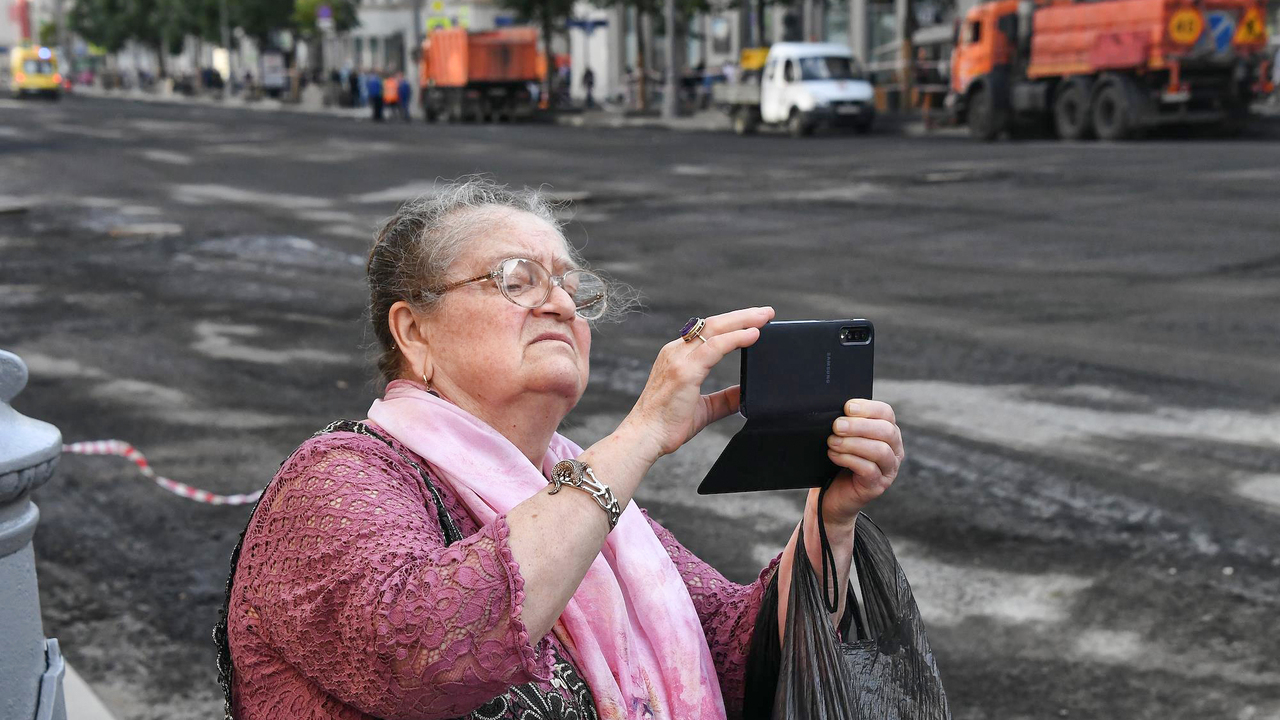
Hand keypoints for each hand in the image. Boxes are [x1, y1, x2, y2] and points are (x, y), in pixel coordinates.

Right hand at [622, 306, 774, 460]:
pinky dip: (735, 339)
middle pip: (713, 324)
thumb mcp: (704, 407)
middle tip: (767, 312)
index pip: (707, 332)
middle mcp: (676, 352)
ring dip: (743, 321)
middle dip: (742, 316)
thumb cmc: (667, 424)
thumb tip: (744, 393)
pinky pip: (715, 347)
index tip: (754, 321)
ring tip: (765, 317)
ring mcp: (678, 359)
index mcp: (677, 356)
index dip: (732, 324)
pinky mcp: (684, 371)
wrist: (645, 437)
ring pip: (715, 330)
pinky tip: (752, 335)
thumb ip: (725, 398)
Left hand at [821, 399, 903, 525]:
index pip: (886, 413)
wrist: (833, 494)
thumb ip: (847, 423)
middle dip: (859, 426)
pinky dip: (848, 459)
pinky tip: (834, 455)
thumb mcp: (845, 438)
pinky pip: (868, 469)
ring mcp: (889, 469)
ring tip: (832, 442)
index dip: (867, 408)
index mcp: (888, 432)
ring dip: (852, 443)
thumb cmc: (839, 460)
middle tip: (836, 426)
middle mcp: (894, 450)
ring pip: (880, 450)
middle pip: (886, 431)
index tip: (847, 407)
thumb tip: (837, 411)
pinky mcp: (877, 486)